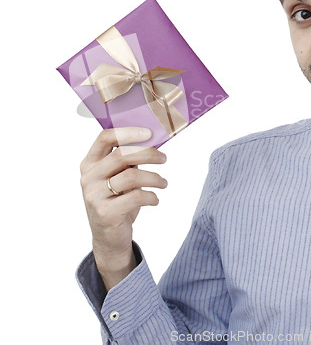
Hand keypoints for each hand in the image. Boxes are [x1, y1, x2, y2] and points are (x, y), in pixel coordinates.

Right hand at [79, 127, 167, 290]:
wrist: (108, 238)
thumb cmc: (117, 200)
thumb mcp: (118, 177)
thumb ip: (127, 160)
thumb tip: (152, 140)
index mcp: (90, 163)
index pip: (105, 137)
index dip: (128, 132)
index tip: (149, 133)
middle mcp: (88, 177)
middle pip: (122, 155)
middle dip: (148, 154)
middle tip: (164, 158)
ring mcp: (94, 196)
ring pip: (132, 176)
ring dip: (154, 177)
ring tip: (163, 183)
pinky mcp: (105, 213)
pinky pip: (136, 197)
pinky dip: (152, 196)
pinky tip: (155, 199)